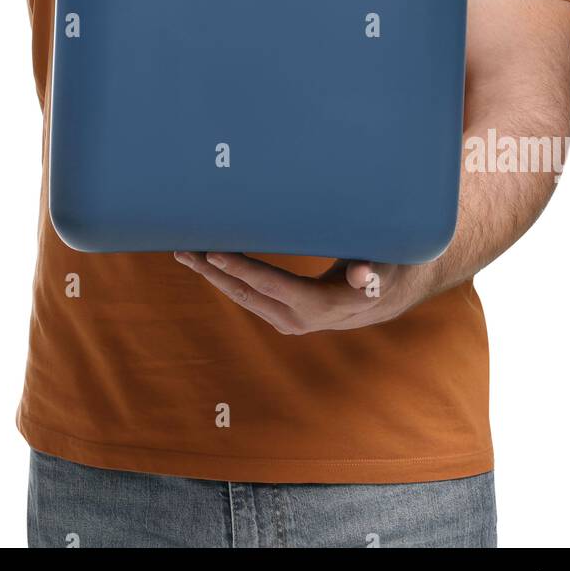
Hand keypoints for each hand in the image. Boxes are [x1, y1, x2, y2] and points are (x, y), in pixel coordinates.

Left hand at [172, 251, 431, 332]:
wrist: (386, 297)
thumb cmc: (385, 269)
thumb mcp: (384, 266)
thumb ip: (370, 271)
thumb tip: (361, 274)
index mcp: (319, 305)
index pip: (270, 284)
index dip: (241, 269)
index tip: (214, 253)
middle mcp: (299, 319)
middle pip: (246, 293)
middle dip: (213, 272)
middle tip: (183, 249)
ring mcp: (288, 321)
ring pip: (242, 297)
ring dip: (213, 276)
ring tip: (186, 253)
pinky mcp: (283, 316)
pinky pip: (249, 297)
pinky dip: (226, 280)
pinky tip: (208, 265)